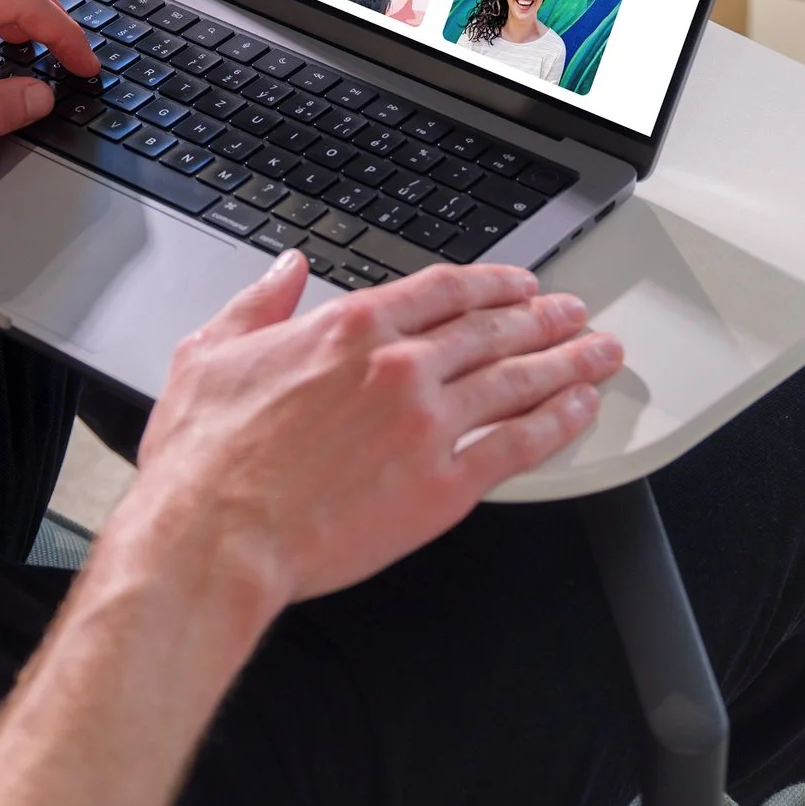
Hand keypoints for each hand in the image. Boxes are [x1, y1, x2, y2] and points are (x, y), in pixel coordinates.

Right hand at [114, 254, 621, 618]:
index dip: (492, 284)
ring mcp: (426, 426)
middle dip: (544, 318)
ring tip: (599, 354)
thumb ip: (259, 303)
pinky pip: (516, 447)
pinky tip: (579, 411)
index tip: (518, 285)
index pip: (444, 291)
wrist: (213, 535)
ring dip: (567, 362)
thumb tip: (287, 270)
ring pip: (518, 381)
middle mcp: (399, 367)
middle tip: (575, 314)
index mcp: (349, 329)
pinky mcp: (441, 487)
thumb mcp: (211, 352)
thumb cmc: (205, 458)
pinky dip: (556, 424)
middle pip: (493, 329)